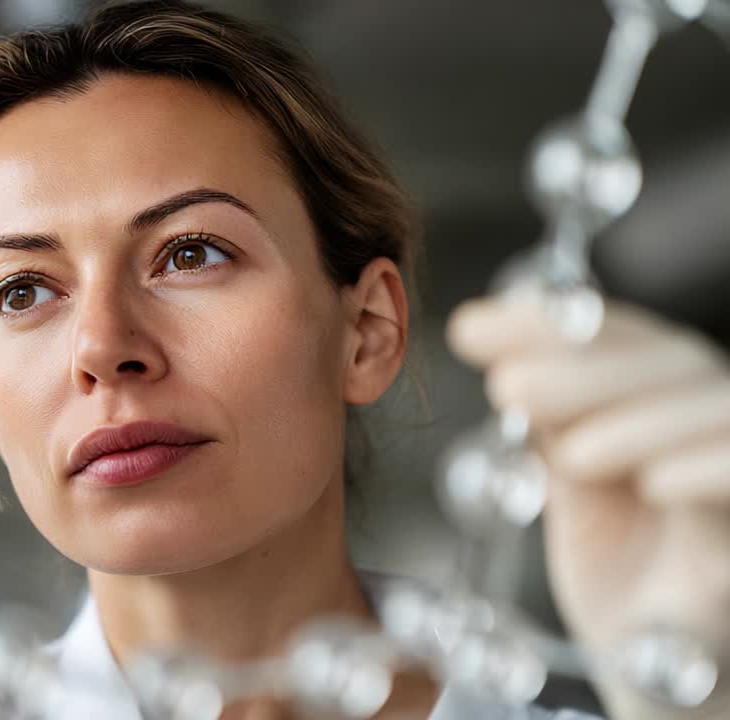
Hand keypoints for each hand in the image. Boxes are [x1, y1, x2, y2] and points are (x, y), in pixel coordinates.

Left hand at [447, 296, 729, 718]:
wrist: (659, 666)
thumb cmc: (619, 565)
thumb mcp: (570, 483)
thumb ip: (548, 422)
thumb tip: (490, 349)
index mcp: (658, 392)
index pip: (613, 335)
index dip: (547, 322)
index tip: (471, 329)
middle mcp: (707, 412)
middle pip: (662, 360)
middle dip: (579, 368)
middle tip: (506, 387)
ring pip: (710, 407)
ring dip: (636, 423)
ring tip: (572, 453)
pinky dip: (708, 469)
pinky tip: (655, 482)